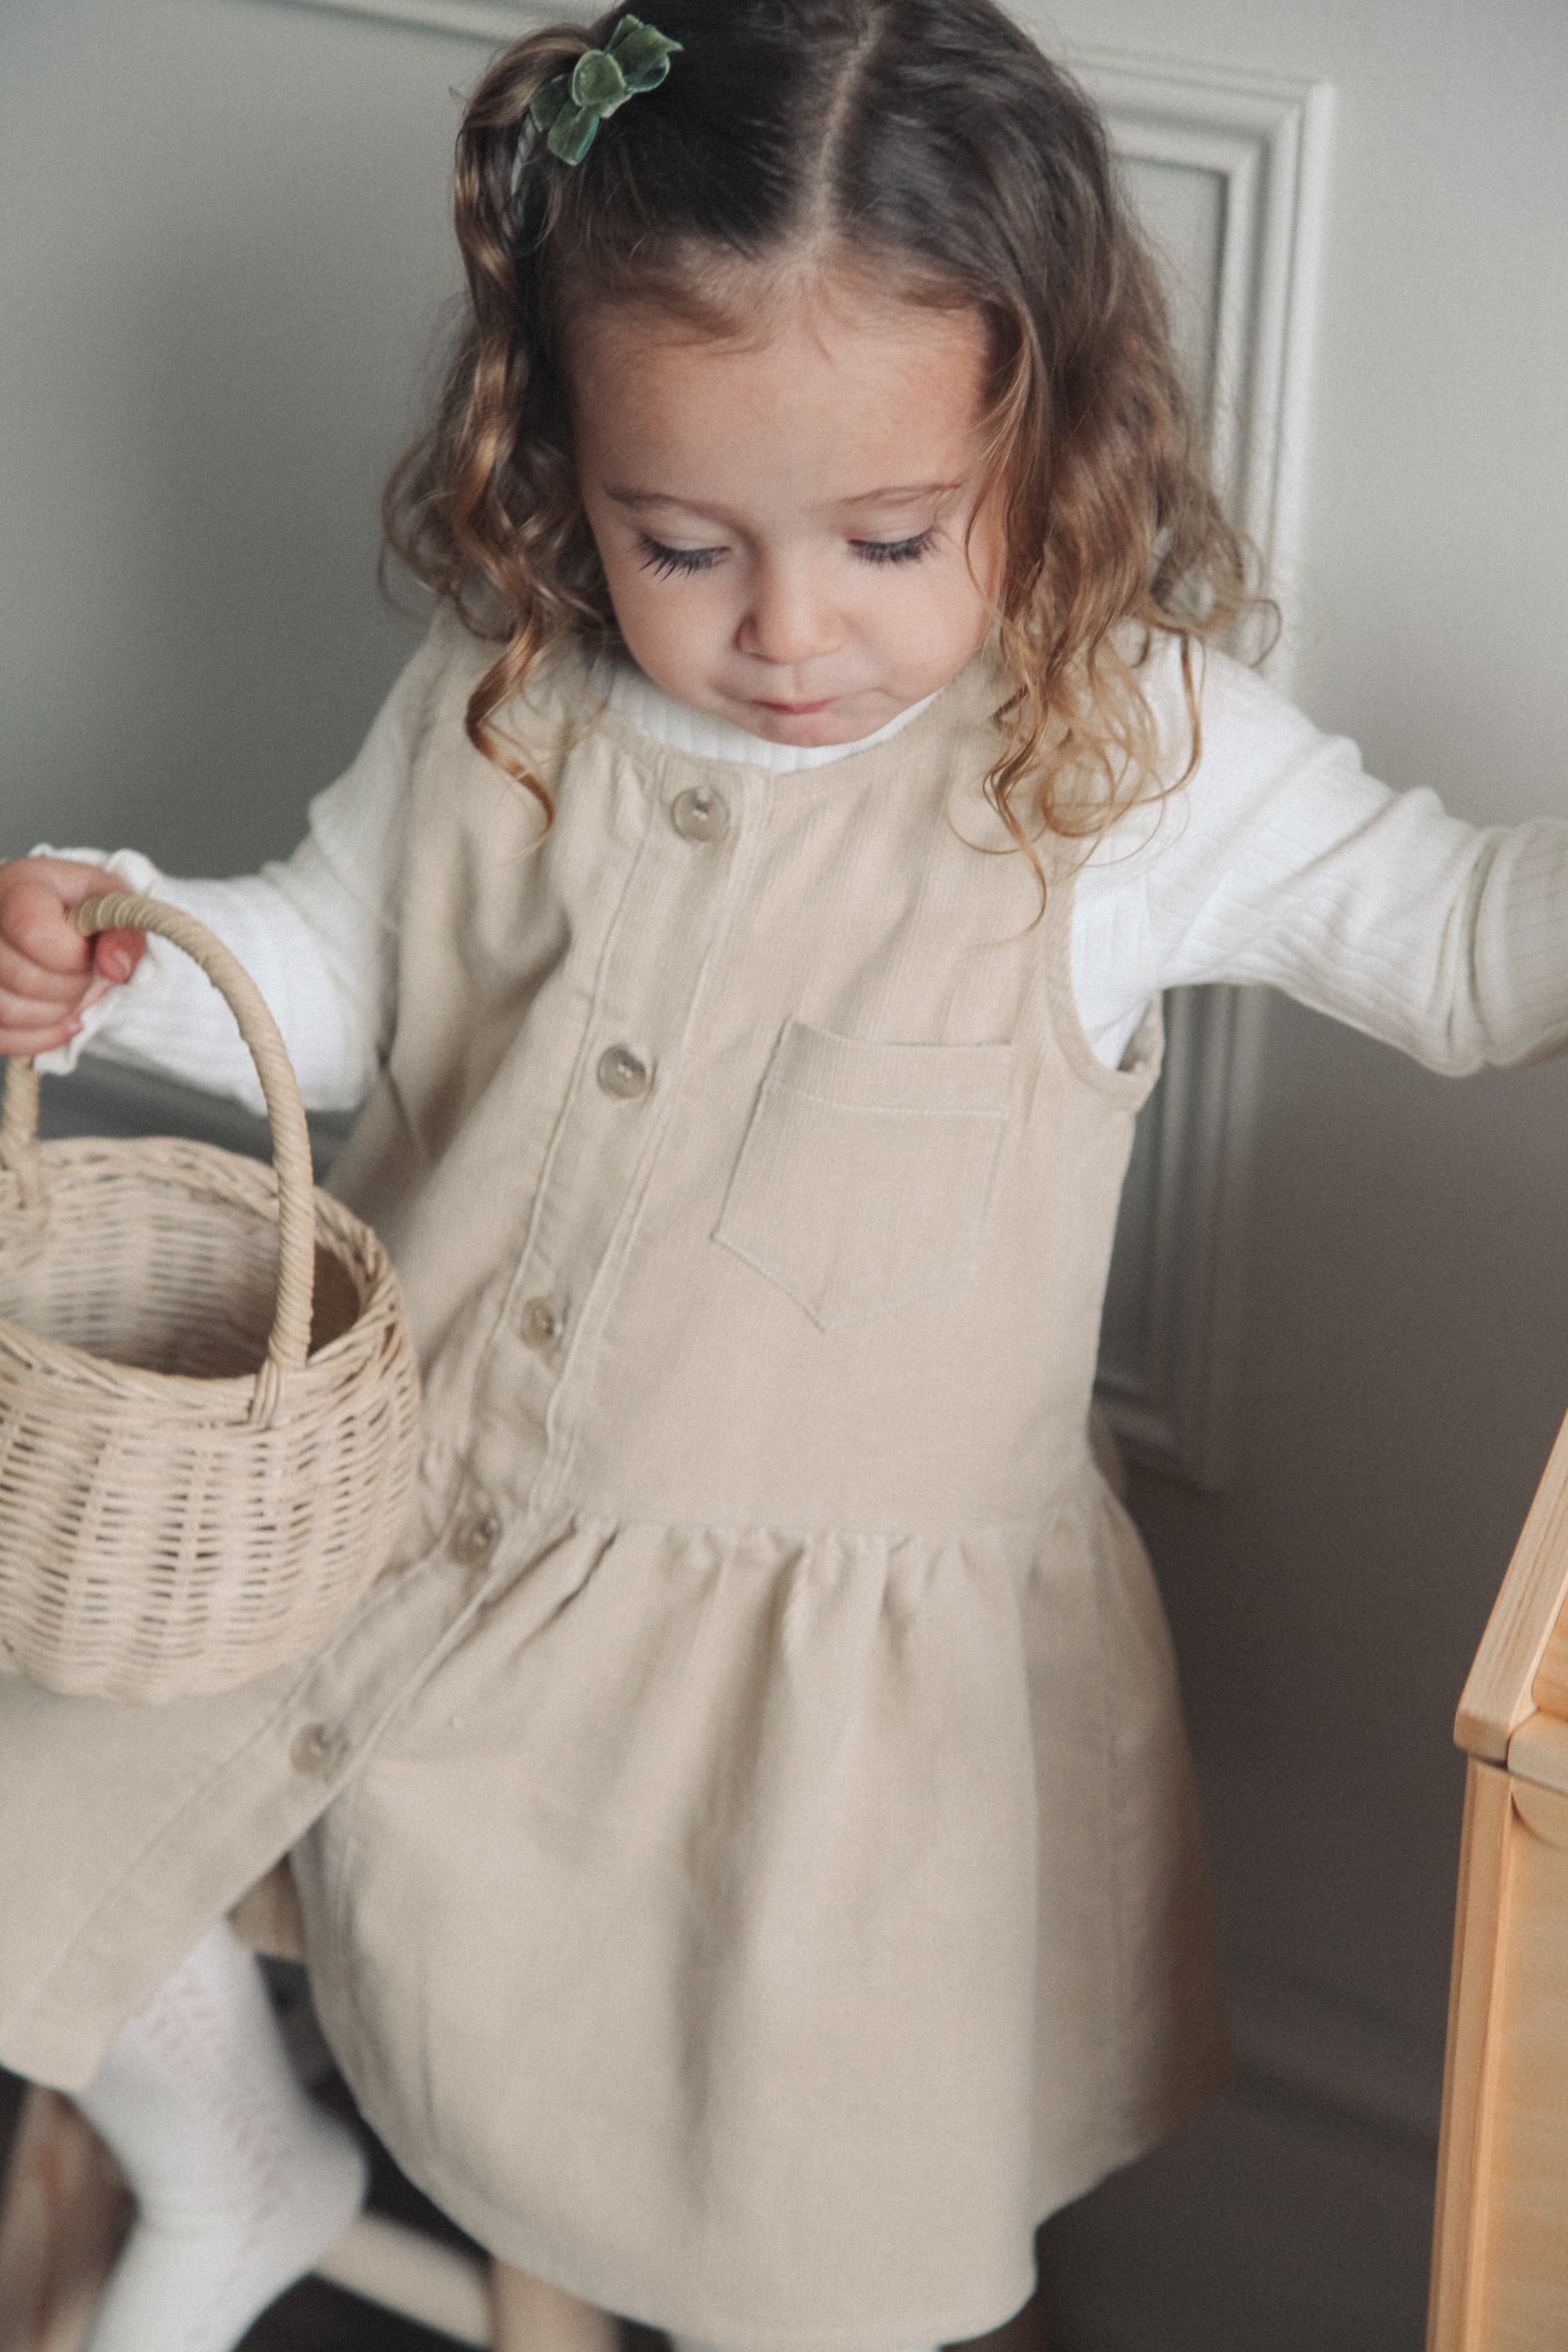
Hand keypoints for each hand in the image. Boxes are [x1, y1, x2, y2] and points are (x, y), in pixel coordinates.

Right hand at [0, 858, 144, 1058]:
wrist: (50, 917)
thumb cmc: (78, 908)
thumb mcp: (110, 904)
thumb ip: (123, 931)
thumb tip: (116, 969)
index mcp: (17, 889)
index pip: (36, 934)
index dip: (75, 957)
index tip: (89, 952)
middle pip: (25, 979)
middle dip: (73, 988)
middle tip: (85, 974)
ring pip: (8, 1011)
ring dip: (56, 1014)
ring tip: (72, 993)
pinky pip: (2, 1036)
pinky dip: (40, 1036)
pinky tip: (61, 1017)